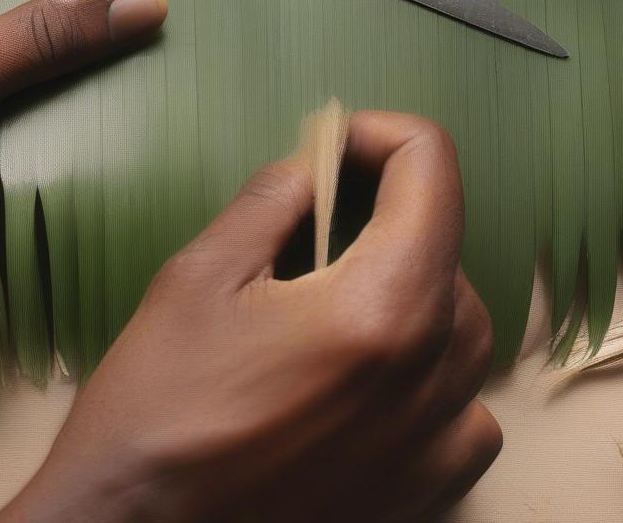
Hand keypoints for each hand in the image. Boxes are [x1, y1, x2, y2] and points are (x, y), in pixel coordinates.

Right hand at [0, 112, 500, 522]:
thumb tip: (314, 163)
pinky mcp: (427, 490)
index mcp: (383, 307)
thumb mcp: (198, 277)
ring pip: (461, 320)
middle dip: (386, 210)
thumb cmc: (158, 412)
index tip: (337, 147)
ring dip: (409, 284)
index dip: (382, 135)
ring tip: (333, 297)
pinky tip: (368, 374)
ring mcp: (438, 440)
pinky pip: (465, 405)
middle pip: (445, 243)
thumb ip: (271, 201)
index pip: (432, 169)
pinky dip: (429, 368)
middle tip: (315, 221)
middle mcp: (431, 372)